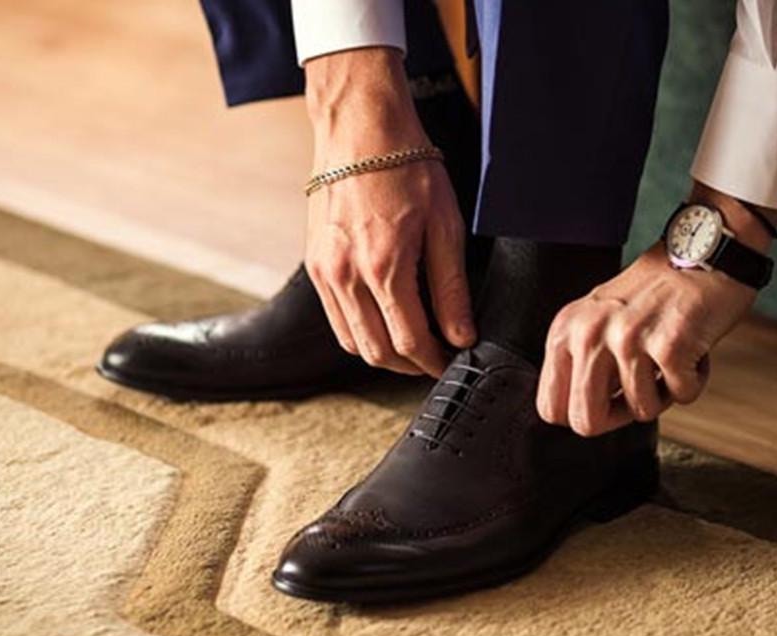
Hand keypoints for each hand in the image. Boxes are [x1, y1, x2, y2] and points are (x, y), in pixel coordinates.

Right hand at [303, 48, 475, 376]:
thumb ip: (452, 287)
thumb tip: (462, 335)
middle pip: (378, 351)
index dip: (434, 361)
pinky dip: (360, 332)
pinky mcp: (314, 264)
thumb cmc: (408, 167)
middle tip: (435, 360)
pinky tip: (384, 321)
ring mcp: (325, 272)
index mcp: (384, 267)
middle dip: (409, 366)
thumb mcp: (445, 225)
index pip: (410, 341)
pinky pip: (335, 317)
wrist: (360, 128)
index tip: (452, 363)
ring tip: (412, 347)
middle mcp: (347, 276)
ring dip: (383, 354)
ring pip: (352, 341)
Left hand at [536, 185, 775, 435]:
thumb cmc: (656, 290)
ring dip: (665, 392)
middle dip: (619, 417)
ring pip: (642, 410)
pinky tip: (692, 351)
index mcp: (565, 330)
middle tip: (641, 389)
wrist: (703, 252)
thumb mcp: (597, 318)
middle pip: (586, 421)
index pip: (550, 407)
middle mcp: (589, 333)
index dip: (583, 415)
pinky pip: (681, 395)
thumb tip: (576, 415)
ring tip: (670, 356)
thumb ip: (581, 360)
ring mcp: (628, 339)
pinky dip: (693, 381)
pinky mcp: (669, 345)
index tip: (606, 403)